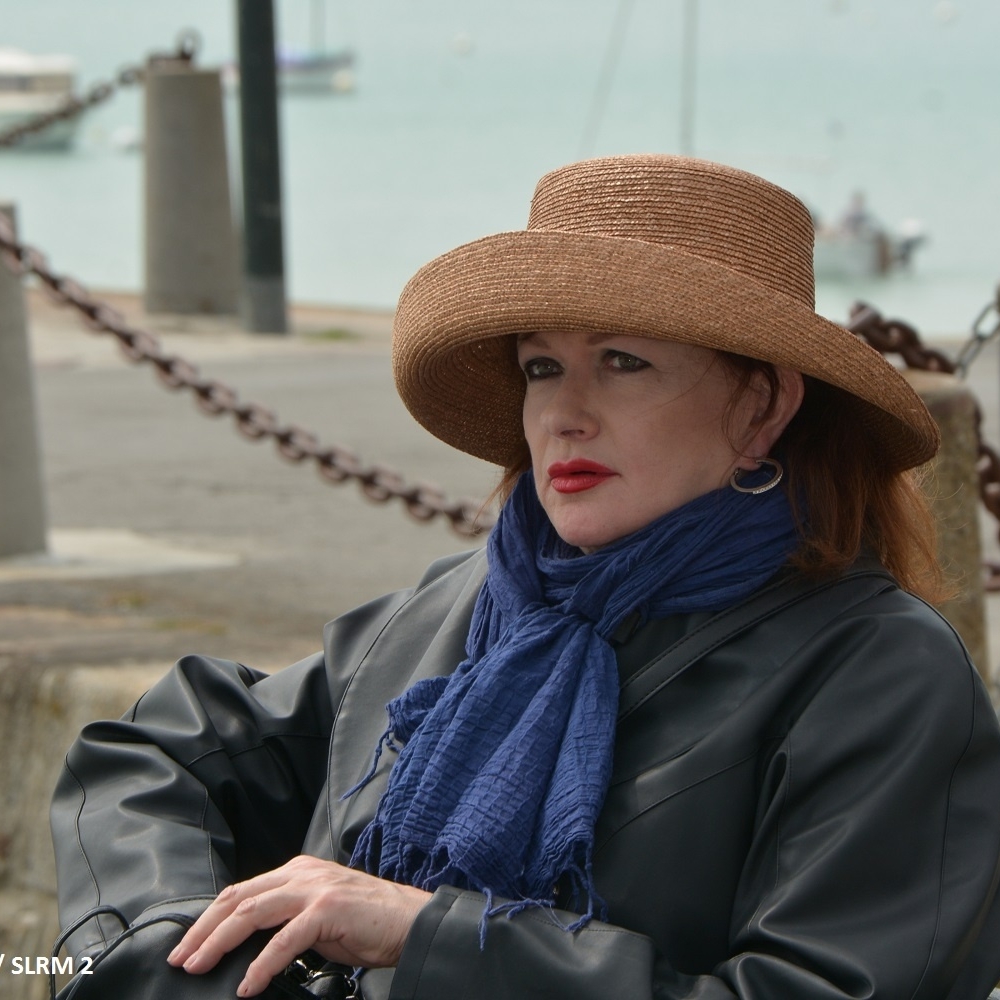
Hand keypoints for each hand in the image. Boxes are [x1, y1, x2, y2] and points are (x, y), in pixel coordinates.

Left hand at [166, 856, 431, 996]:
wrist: (410, 921)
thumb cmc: (367, 924)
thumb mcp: (318, 917)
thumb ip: (286, 921)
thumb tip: (248, 947)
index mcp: (297, 871)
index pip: (242, 890)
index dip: (211, 917)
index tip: (188, 945)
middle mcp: (302, 873)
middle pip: (239, 897)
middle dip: (204, 929)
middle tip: (181, 958)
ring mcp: (315, 888)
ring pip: (253, 911)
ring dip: (220, 942)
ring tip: (200, 966)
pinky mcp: (328, 909)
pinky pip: (285, 938)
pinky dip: (261, 963)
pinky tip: (248, 984)